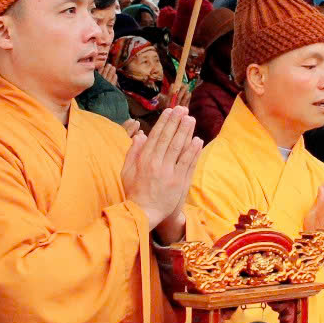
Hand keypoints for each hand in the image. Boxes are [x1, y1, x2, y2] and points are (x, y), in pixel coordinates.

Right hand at [121, 106, 201, 240]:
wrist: (144, 213)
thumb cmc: (134, 192)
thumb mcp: (126, 171)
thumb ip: (133, 152)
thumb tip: (141, 135)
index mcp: (144, 159)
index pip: (156, 136)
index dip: (164, 122)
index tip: (170, 111)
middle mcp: (157, 163)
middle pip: (169, 138)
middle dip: (176, 122)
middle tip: (183, 109)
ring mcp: (169, 172)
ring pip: (179, 148)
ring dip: (186, 132)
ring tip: (191, 119)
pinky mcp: (179, 182)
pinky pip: (187, 163)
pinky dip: (193, 151)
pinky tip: (197, 140)